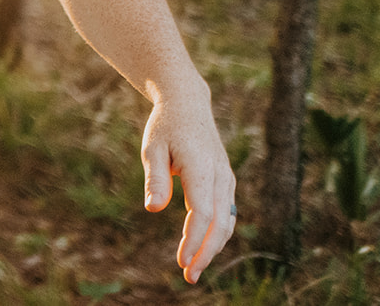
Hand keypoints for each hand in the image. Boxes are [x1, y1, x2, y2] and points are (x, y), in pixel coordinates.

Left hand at [142, 86, 235, 283]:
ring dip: (213, 247)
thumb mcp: (152, 147)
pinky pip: (226, 213)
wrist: (187, 104)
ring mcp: (226, 178)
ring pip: (227, 221)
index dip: (194, 240)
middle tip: (188, 276)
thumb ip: (155, 178)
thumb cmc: (165, 126)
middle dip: (206, 252)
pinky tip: (203, 248)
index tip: (181, 261)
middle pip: (219, 223)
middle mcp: (220, 175)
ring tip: (194, 268)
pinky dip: (218, 233)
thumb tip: (154, 210)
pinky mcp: (225, 181)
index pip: (203, 212)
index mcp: (201, 167)